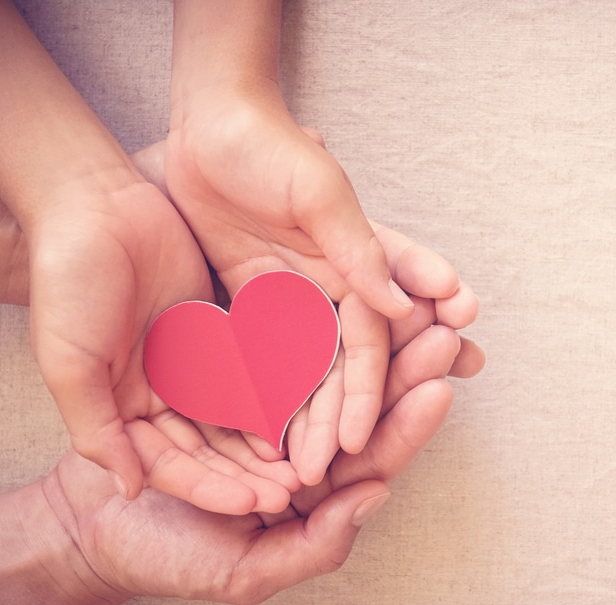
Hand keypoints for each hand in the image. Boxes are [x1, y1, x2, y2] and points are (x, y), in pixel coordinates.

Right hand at [17, 170, 299, 514]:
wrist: (92, 205)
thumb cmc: (68, 283)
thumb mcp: (69, 362)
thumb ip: (96, 428)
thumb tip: (130, 490)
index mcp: (120, 410)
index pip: (171, 465)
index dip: (209, 488)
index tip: (252, 506)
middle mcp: (157, 396)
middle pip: (208, 451)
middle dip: (246, 476)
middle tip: (292, 495)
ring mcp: (188, 366)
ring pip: (232, 419)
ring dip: (264, 445)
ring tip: (304, 467)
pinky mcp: (215, 333)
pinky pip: (248, 372)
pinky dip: (272, 396)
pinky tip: (305, 414)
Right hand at [42, 322, 468, 603]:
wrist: (86, 524)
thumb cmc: (162, 558)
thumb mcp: (241, 572)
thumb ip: (313, 546)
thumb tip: (377, 496)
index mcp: (312, 492)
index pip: (371, 457)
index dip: (405, 425)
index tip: (440, 389)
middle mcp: (300, 445)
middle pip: (360, 405)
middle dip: (402, 370)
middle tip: (443, 334)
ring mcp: (266, 406)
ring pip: (327, 367)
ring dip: (369, 337)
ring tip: (409, 302)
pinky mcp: (232, 375)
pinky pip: (276, 346)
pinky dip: (309, 320)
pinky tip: (340, 290)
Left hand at [160, 102, 482, 479]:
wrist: (213, 122)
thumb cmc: (272, 146)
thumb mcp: (322, 192)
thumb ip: (359, 250)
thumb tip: (402, 308)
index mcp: (356, 267)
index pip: (368, 343)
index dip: (367, 392)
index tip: (359, 440)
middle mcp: (330, 289)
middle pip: (340, 369)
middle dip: (338, 420)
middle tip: (325, 470)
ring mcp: (291, 298)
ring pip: (303, 372)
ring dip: (305, 419)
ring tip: (297, 470)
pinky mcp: (252, 300)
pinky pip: (260, 356)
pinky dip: (263, 393)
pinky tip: (258, 434)